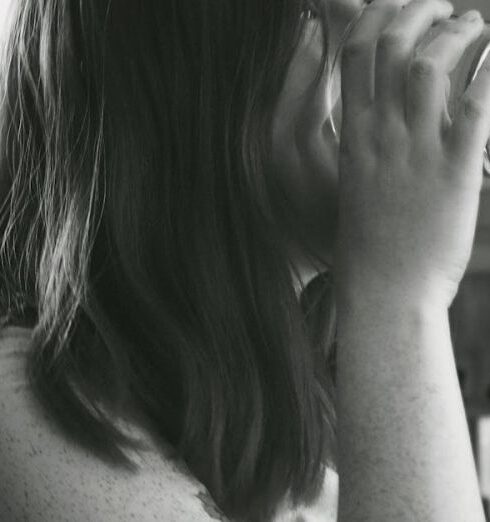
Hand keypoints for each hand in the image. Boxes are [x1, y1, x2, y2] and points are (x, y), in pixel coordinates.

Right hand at [334, 0, 489, 307]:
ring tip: (475, 30)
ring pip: (433, 64)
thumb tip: (391, 123)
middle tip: (441, 9)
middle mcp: (380, 136)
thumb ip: (371, 150)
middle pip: (393, 45)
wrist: (384, 291)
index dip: (376, 18)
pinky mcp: (454, 170)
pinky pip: (477, 103)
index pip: (355, 56)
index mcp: (354, 138)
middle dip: (419, 11)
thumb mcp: (357, 188)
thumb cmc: (369, 246)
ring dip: (459, 33)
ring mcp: (415, 151)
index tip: (396, 11)